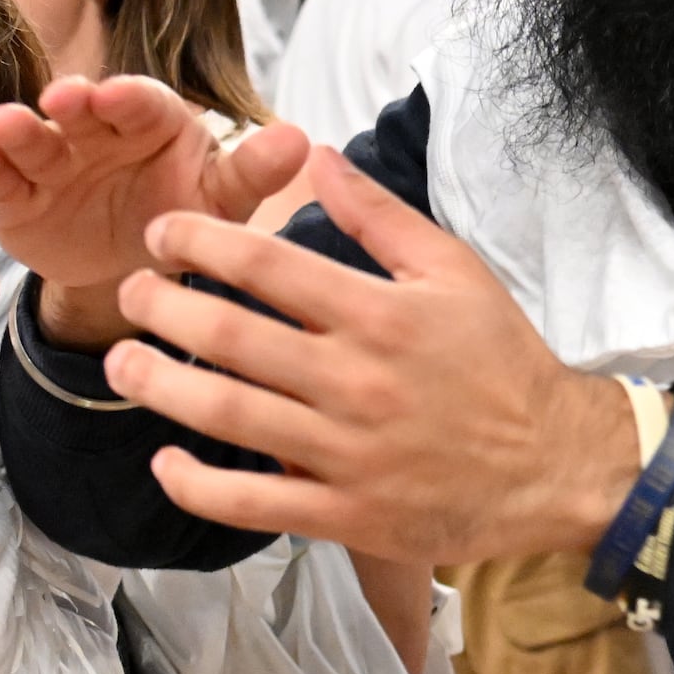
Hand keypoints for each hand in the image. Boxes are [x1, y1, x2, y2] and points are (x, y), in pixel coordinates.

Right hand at [0, 77, 306, 350]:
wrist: (134, 269)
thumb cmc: (184, 214)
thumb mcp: (221, 200)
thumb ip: (254, 172)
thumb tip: (301, 141)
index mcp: (153, 122)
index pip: (142, 103)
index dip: (129, 98)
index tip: (119, 95)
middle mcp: (98, 130)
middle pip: (82, 111)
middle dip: (72, 103)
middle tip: (65, 97)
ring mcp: (53, 161)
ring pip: (33, 139)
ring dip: (17, 129)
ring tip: (4, 125)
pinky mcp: (16, 196)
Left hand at [100, 147, 644, 566]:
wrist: (553, 466)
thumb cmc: (502, 364)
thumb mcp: (454, 270)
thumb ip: (379, 217)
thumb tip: (316, 158)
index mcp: (379, 315)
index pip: (268, 267)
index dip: (202, 242)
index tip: (163, 232)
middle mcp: (355, 381)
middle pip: (231, 337)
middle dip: (164, 308)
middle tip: (131, 291)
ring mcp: (346, 453)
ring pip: (229, 416)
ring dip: (160, 387)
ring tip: (120, 363)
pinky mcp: (346, 514)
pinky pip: (255, 503)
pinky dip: (200, 487)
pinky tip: (167, 462)